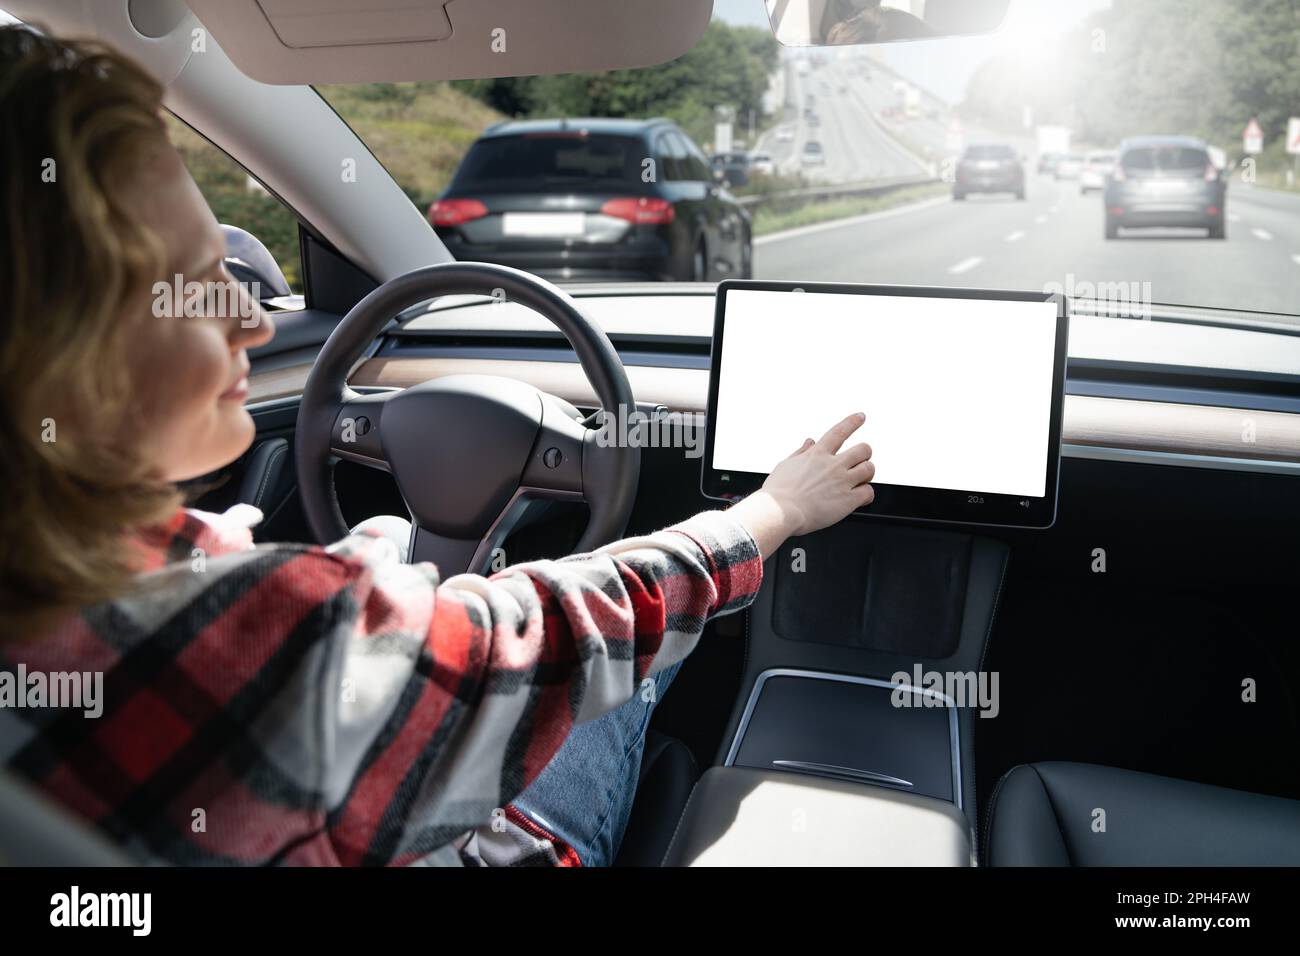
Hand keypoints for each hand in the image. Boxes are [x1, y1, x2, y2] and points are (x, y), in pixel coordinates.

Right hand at [761, 412, 874, 536]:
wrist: (780, 512)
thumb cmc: (778, 493)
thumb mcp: (786, 465)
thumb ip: (801, 452)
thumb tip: (809, 441)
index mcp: (817, 454)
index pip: (840, 431)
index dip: (852, 422)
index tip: (861, 416)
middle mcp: (833, 465)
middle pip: (863, 449)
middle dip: (864, 455)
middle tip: (859, 463)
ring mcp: (842, 481)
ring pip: (869, 469)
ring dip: (867, 474)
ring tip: (859, 481)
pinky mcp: (848, 500)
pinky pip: (869, 492)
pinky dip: (866, 495)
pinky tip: (859, 499)